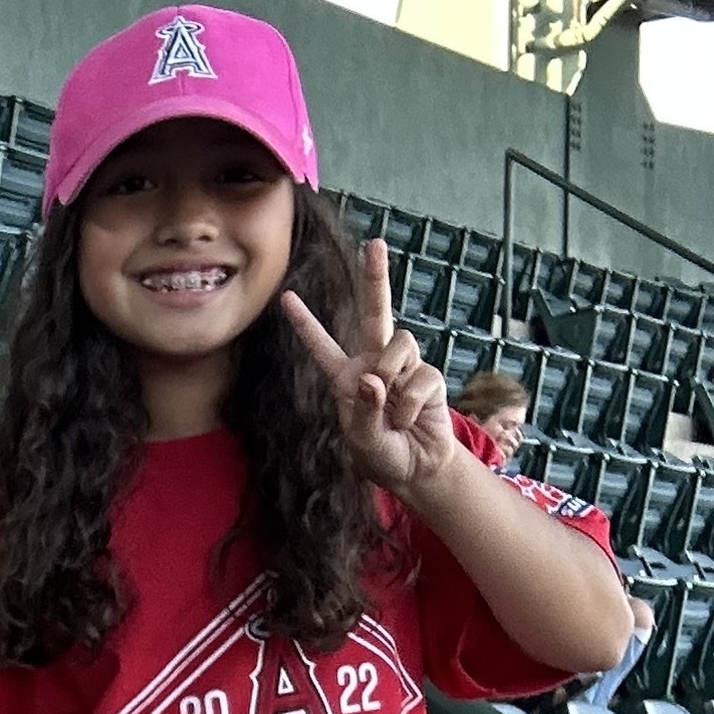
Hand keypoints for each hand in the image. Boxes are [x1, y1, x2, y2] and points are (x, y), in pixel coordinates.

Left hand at [282, 236, 458, 503]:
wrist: (416, 470)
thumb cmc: (381, 456)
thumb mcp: (361, 441)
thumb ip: (363, 412)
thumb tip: (375, 379)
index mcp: (346, 378)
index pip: (322, 346)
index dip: (305, 323)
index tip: (285, 296)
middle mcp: (374, 364)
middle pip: (375, 312)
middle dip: (376, 277)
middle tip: (376, 243)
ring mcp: (403, 367)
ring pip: (398, 344)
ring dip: (393, 376)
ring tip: (393, 412)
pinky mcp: (428, 377)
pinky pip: (419, 377)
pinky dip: (411, 404)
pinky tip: (409, 420)